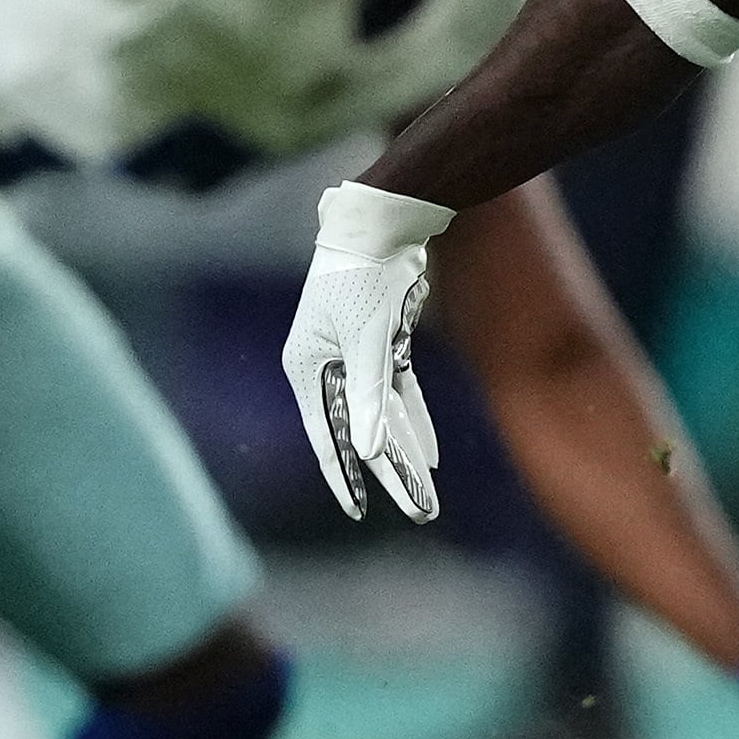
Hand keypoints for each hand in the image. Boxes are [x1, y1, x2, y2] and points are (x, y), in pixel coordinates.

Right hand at [283, 181, 456, 522]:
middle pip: (360, 432)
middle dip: (392, 476)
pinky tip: (431, 454)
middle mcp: (326, 366)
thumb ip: (368, 397)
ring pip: (384, 417)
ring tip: (428, 495)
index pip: (325, 437)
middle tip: (420, 512)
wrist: (382, 224)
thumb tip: (369, 450)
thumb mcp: (367, 341)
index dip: (343, 478)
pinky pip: (399, 394)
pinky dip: (416, 420)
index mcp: (306, 367)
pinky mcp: (381, 345)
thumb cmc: (363, 278)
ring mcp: (354, 356)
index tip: (358, 514)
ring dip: (409, 453)